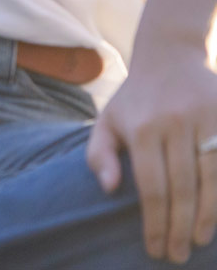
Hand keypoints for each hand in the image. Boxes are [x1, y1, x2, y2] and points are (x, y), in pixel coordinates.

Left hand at [86, 52, 216, 263]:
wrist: (169, 56)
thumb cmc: (134, 98)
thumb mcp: (107, 120)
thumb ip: (100, 154)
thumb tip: (109, 189)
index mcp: (141, 128)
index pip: (151, 186)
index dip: (154, 222)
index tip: (154, 249)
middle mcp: (173, 124)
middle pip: (182, 188)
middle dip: (179, 227)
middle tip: (176, 255)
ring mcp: (204, 120)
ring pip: (210, 180)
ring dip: (206, 217)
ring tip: (196, 241)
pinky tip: (216, 216)